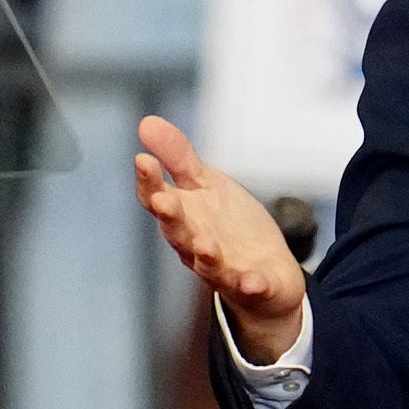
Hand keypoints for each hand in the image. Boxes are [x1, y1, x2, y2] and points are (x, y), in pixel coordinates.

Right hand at [133, 115, 306, 361]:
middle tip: (164, 201)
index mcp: (183, 216)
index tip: (143, 159)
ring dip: (206, 256)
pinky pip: (248, 287)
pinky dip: (250, 284)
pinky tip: (253, 280)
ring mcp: (222, 268)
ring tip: (207, 245)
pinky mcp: (251, 285)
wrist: (265, 271)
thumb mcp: (207, 184)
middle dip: (171, 218)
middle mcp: (195, 245)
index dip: (148, 181)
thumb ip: (179, 158)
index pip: (157, 198)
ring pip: (208, 265)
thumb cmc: (229, 226)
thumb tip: (146, 122)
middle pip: (178, 233)